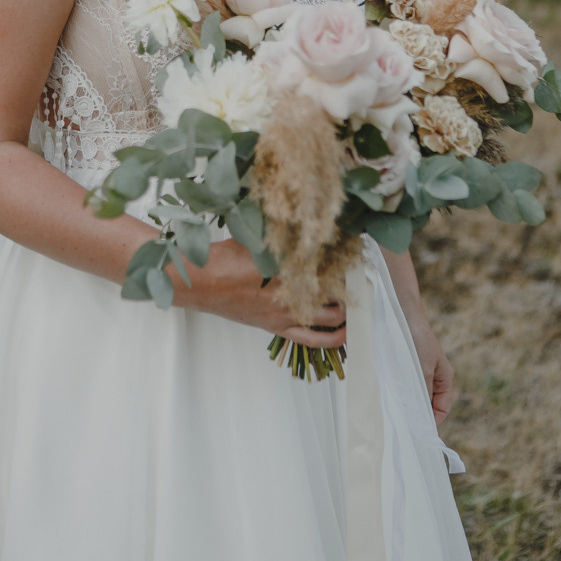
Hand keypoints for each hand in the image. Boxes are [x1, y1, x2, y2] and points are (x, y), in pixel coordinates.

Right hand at [179, 239, 346, 347]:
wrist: (199, 283)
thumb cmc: (223, 259)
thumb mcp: (254, 237)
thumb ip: (280, 233)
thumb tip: (302, 221)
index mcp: (283, 270)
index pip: (325, 266)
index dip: (343, 260)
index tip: (354, 251)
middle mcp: (288, 296)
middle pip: (334, 293)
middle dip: (351, 285)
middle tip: (360, 275)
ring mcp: (284, 315)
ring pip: (330, 319)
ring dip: (347, 311)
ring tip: (357, 301)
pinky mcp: (278, 327)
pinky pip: (313, 340)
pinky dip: (333, 338)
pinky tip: (346, 332)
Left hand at [407, 315, 454, 424]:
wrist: (402, 312)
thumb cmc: (417, 338)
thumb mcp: (423, 368)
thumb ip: (424, 391)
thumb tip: (421, 415)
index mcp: (444, 378)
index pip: (442, 407)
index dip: (433, 420)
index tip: (419, 430)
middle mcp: (432, 376)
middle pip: (428, 403)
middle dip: (418, 412)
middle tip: (404, 422)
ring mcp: (419, 371)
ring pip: (415, 394)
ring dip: (407, 402)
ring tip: (396, 410)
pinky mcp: (404, 366)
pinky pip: (404, 384)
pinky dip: (399, 391)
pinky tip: (389, 394)